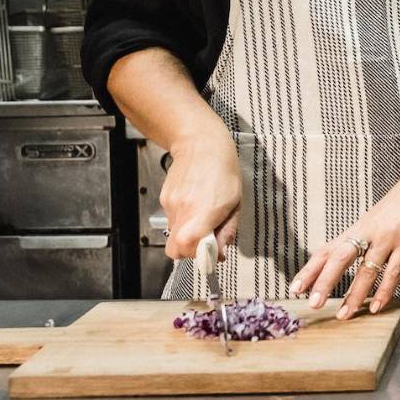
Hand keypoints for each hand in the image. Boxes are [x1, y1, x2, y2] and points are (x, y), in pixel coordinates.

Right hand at [159, 131, 243, 261]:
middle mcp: (183, 209)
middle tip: (206, 240)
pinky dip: (183, 218)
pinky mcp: (164, 198)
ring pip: (174, 234)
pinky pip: (172, 219)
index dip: (197, 256)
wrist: (201, 143)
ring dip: (188, 232)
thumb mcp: (235, 203)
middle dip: (191, 251)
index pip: (186, 246)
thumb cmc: (224, 171)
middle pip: (175, 248)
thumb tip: (220, 254)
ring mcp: (170, 204)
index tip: (210, 254)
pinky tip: (194, 203)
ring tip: (203, 214)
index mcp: (203, 211)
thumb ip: (226, 232)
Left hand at [290, 174, 399, 318]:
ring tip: (344, 315)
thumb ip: (359, 239)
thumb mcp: (373, 220)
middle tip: (313, 303)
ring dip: (354, 294)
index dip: (309, 270)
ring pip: (366, 270)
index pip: (326, 251)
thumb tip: (340, 260)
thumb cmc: (399, 205)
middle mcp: (368, 233)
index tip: (295, 288)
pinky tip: (376, 306)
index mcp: (356, 229)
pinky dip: (384, 291)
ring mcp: (387, 239)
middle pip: (340, 258)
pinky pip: (393, 272)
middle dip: (325, 282)